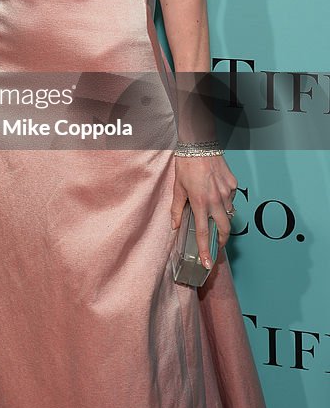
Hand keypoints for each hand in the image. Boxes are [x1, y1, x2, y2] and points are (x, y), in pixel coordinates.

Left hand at [170, 154, 237, 270]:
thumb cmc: (186, 164)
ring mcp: (227, 192)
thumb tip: (175, 225)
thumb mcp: (177, 187)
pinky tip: (216, 192)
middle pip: (224, 229)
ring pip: (229, 214)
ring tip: (214, 215)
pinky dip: (225, 201)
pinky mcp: (233, 184)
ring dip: (223, 219)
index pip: (202, 233)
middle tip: (216, 244)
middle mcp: (215, 200)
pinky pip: (231, 198)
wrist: (200, 144)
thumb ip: (177, 208)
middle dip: (221, 241)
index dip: (205, 250)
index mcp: (199, 203)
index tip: (208, 263)